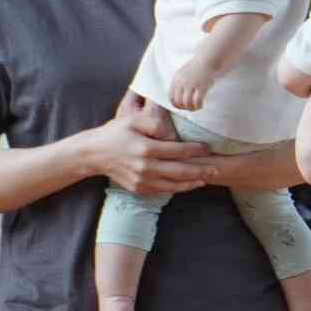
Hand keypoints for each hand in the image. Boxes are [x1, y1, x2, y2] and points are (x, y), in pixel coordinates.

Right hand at [80, 92, 216, 197]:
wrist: (93, 154)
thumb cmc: (115, 133)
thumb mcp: (132, 120)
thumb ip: (155, 123)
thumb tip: (173, 134)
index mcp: (146, 149)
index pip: (178, 151)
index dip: (196, 150)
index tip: (207, 148)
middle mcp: (145, 167)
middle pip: (180, 171)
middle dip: (201, 170)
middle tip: (216, 168)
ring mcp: (142, 180)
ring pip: (174, 185)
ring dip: (192, 183)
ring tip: (206, 178)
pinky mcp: (139, 188)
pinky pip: (163, 190)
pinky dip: (178, 188)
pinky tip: (188, 184)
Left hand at [167, 55, 214, 112]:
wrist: (207, 60)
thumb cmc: (196, 67)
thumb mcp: (182, 73)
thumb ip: (179, 83)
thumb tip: (178, 96)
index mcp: (176, 79)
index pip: (171, 96)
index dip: (175, 104)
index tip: (181, 107)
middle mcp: (182, 82)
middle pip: (178, 101)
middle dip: (183, 108)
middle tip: (189, 109)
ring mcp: (191, 84)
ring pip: (187, 102)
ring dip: (191, 108)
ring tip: (196, 108)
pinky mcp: (201, 86)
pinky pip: (197, 101)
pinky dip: (198, 106)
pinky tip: (201, 106)